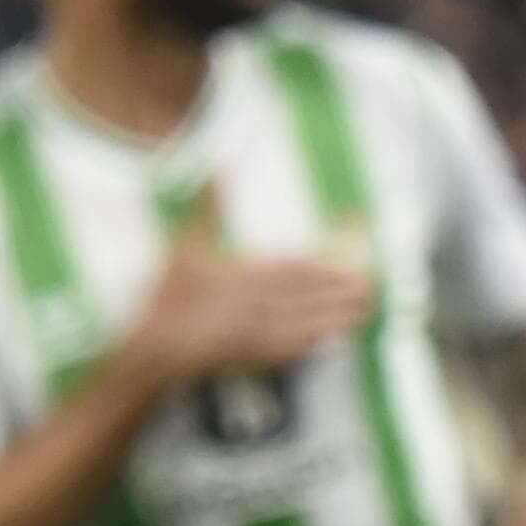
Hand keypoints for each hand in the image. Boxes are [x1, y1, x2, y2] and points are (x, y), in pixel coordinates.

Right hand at [119, 194, 375, 386]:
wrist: (151, 352)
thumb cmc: (164, 297)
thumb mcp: (183, 248)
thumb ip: (206, 206)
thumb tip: (219, 167)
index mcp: (240, 279)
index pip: (293, 267)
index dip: (326, 262)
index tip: (351, 256)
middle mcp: (255, 308)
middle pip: (308, 296)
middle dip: (342, 289)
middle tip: (373, 280)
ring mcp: (257, 336)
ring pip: (307, 323)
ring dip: (338, 314)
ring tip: (366, 304)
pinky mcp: (254, 358)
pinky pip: (293, 350)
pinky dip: (317, 342)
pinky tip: (337, 336)